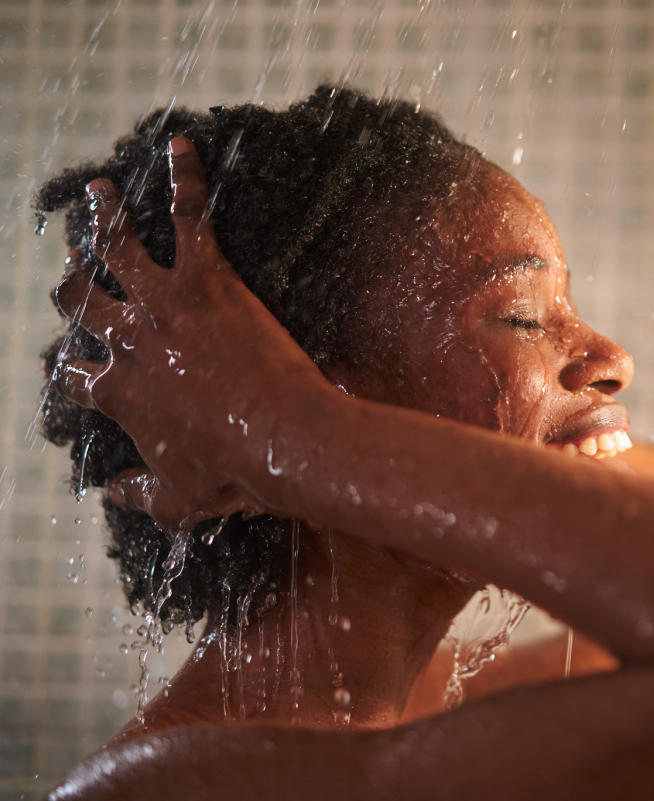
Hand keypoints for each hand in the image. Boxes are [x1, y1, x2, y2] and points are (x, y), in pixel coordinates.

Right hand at [50, 137, 330, 528]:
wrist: (284, 439)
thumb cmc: (236, 473)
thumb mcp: (178, 502)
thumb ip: (138, 496)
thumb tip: (111, 493)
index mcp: (120, 394)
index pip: (76, 376)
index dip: (73, 371)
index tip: (75, 367)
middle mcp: (129, 342)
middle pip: (81, 301)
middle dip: (70, 283)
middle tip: (70, 269)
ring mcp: (164, 306)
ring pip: (117, 247)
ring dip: (103, 214)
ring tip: (96, 191)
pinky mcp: (207, 280)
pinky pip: (190, 217)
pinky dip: (184, 179)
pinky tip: (182, 147)